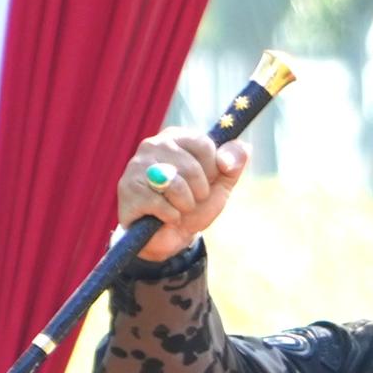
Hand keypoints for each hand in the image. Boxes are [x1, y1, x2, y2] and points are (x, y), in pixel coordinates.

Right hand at [117, 126, 249, 260]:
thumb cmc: (194, 204)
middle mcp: (152, 144)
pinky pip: (162, 205)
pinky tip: (164, 217)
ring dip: (185, 205)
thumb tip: (245, 148)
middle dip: (199, 192)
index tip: (206, 181)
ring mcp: (136, 166)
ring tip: (177, 207)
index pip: (205, 145)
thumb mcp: (220, 183)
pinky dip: (171, 217)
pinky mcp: (127, 189)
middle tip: (190, 199)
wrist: (169, 235)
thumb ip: (234, 163)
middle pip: (192, 168)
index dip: (213, 171)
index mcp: (176, 137)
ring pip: (175, 185)